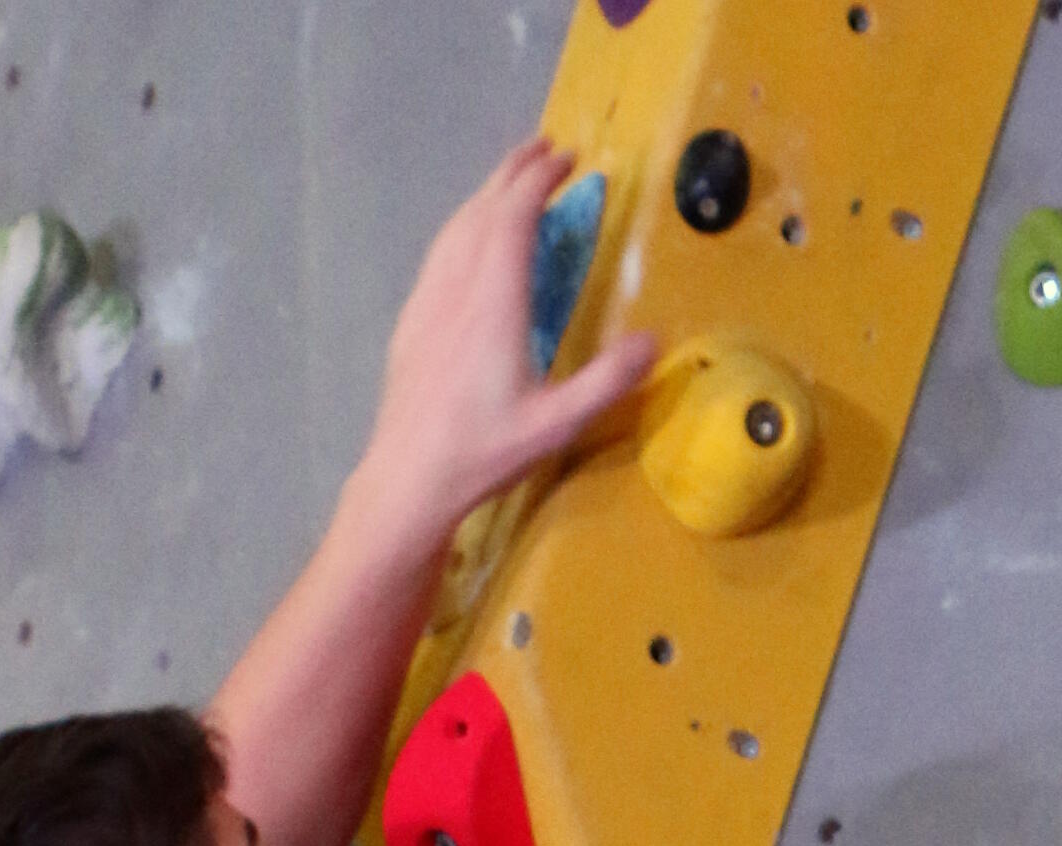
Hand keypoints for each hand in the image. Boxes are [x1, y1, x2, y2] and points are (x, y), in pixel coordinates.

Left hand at [363, 139, 655, 540]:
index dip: (541, 179)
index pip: (515, 214)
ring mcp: (428, 300)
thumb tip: (653, 342)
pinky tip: (470, 238)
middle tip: (544, 150)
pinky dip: (463, 226)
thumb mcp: (557, 425)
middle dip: (514, 170)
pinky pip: (439, 253)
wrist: (408, 478)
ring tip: (512, 183)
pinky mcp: (411, 320)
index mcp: (495, 300)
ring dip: (487, 194)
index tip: (568, 161)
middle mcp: (458, 286)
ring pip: (456, 225)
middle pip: (483, 206)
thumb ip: (607, 381)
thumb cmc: (483, 453)